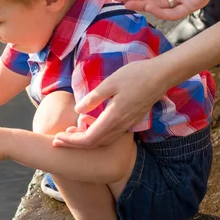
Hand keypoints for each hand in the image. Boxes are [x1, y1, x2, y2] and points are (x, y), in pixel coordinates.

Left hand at [53, 60, 168, 147]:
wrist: (161, 75)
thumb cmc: (135, 75)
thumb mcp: (110, 83)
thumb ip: (93, 98)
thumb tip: (77, 110)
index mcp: (114, 117)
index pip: (89, 138)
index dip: (72, 141)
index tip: (57, 138)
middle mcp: (121, 125)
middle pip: (95, 143)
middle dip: (74, 143)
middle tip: (58, 139)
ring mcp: (127, 124)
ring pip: (103, 140)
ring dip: (85, 139)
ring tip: (70, 132)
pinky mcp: (131, 120)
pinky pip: (111, 134)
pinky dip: (96, 133)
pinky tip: (88, 122)